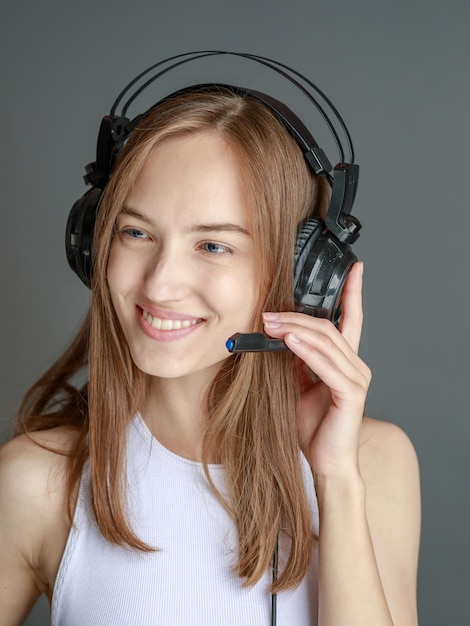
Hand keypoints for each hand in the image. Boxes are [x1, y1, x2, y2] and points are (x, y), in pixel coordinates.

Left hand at [263, 262, 370, 478]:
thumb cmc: (313, 427)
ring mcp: (356, 378)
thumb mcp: (299, 386)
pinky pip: (326, 364)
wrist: (326, 463)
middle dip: (296, 316)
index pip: (352, 319)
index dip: (354, 292)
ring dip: (295, 328)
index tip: (355, 268)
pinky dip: (305, 350)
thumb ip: (297, 361)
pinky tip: (288, 342)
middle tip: (267, 313)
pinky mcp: (350, 392)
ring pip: (326, 340)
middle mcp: (356, 365)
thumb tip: (281, 335)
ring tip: (270, 324)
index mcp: (346, 361)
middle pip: (328, 327)